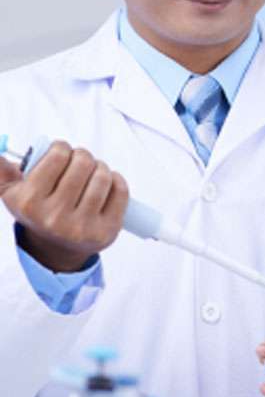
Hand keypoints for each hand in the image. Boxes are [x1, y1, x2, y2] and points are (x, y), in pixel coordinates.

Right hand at [0, 141, 128, 271]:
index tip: (61, 153)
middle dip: (83, 156)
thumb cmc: (38, 209)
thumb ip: (3, 171)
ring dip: (100, 167)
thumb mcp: (13, 193)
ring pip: (103, 176)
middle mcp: (54, 217)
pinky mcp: (106, 232)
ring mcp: (82, 227)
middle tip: (79, 162)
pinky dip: (117, 180)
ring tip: (93, 173)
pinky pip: (120, 190)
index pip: (58, 154)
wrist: (56, 248)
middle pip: (83, 162)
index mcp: (30, 203)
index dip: (62, 147)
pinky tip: (108, 183)